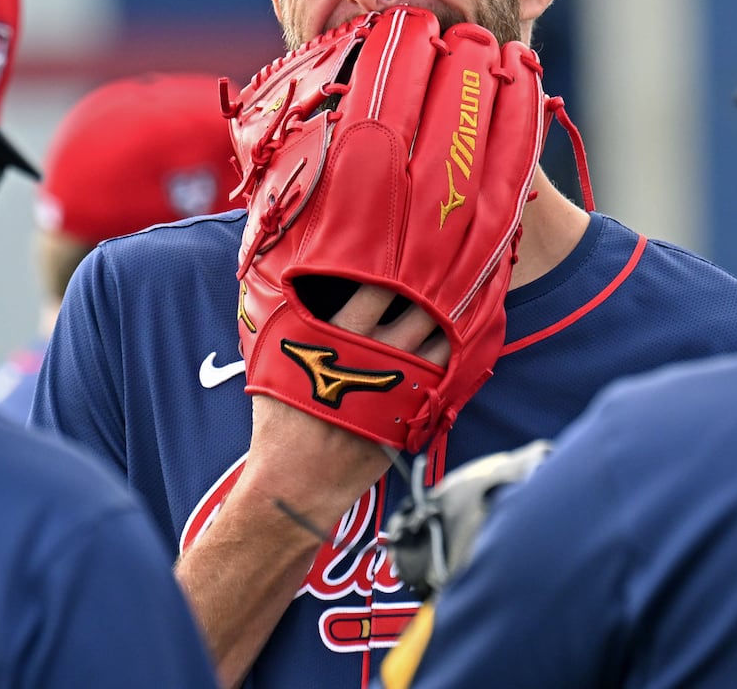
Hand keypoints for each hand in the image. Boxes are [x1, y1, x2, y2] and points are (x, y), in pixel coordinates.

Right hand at [244, 283, 447, 531]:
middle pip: (420, 313)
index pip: (376, 289)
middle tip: (453, 269)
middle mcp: (375, 359)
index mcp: (338, 339)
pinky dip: (455, 361)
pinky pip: (446, 380)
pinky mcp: (413, 415)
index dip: (395, 268)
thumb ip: (285, 324)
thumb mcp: (271, 364)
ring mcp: (399, 389)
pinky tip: (462, 347)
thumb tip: (280, 290)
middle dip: (437, 290)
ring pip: (441, 345)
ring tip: (464, 303)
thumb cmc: (279, 423)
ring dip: (454, 323)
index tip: (408, 251)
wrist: (296, 484)